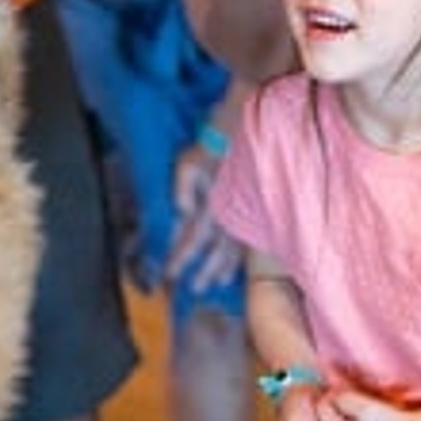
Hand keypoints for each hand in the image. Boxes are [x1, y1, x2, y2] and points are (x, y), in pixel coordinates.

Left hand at [165, 145, 241, 291]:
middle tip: (196, 288)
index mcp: (209, 204)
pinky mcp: (250, 209)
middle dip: (205, 270)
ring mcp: (240, 212)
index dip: (180, 257)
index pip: (192, 238)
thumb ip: (183, 189)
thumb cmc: (211, 146)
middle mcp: (226, 213)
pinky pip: (246, 239)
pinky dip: (240, 254)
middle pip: (214, 249)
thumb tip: (182, 211)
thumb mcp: (188, 163)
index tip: (170, 275)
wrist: (242, 132)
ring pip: (233, 247)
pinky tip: (238, 265)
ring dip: (223, 266)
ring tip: (218, 283)